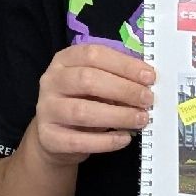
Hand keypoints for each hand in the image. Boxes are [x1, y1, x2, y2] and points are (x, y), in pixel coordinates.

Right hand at [27, 41, 154, 161]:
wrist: (54, 137)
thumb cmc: (82, 102)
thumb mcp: (95, 84)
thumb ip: (116, 78)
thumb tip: (146, 82)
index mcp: (64, 60)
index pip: (93, 54)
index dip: (124, 65)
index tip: (149, 77)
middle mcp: (51, 81)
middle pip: (87, 80)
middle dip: (123, 89)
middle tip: (147, 99)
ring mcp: (47, 110)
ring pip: (82, 111)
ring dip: (117, 115)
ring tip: (140, 119)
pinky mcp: (49, 137)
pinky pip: (79, 140)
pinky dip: (106, 141)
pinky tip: (124, 138)